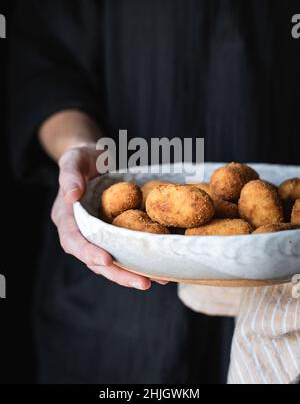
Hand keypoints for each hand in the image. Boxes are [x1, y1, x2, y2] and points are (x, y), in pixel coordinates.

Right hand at [51, 145, 153, 289]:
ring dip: (133, 273)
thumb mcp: (75, 158)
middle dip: (118, 274)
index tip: (106, 260)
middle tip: (142, 283)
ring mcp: (99, 235)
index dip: (88, 253)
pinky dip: (140, 260)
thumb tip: (71, 196)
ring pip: (113, 261)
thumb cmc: (84, 157)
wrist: (98, 158)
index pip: (74, 241)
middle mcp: (82, 232)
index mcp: (66, 217)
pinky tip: (160, 267)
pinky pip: (125, 250)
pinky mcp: (115, 233)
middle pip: (95, 260)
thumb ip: (69, 175)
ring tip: (158, 280)